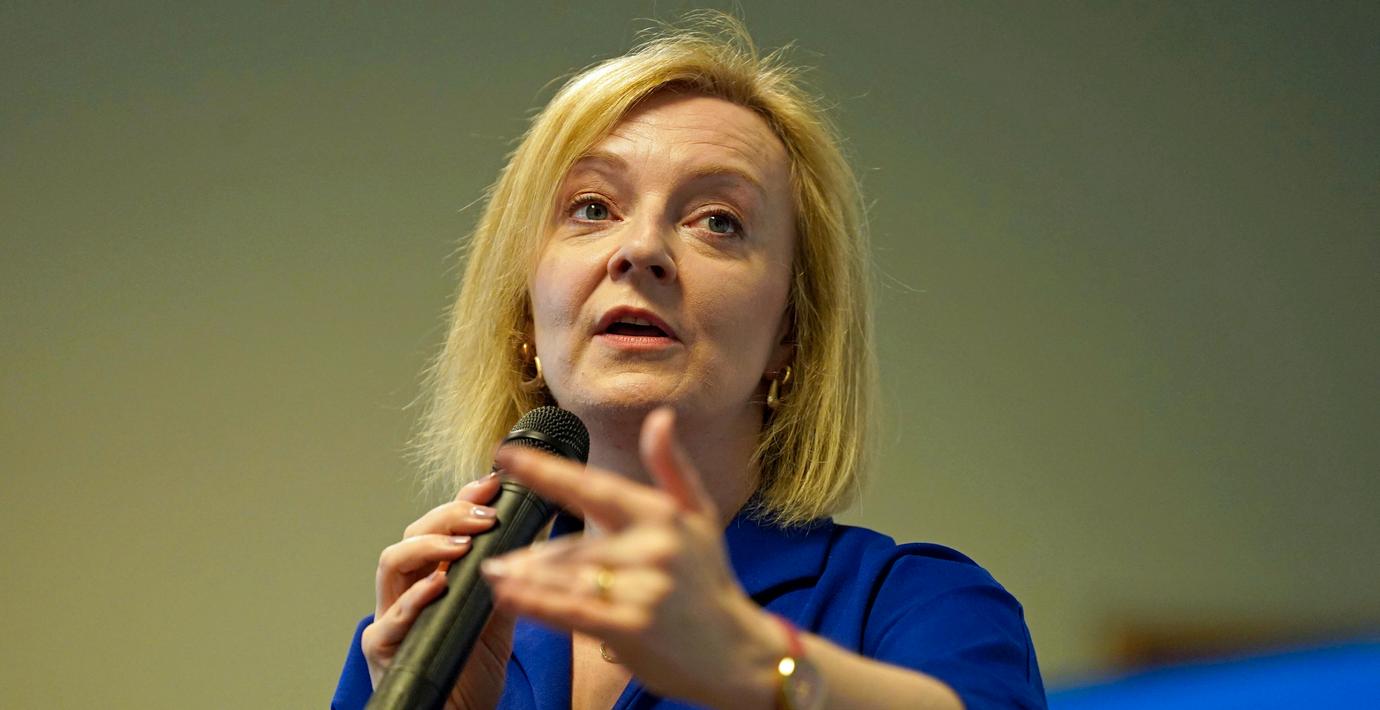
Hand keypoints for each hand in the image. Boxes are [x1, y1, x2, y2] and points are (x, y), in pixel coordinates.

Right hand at [360, 472, 517, 708]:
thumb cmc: (473, 673)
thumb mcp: (499, 617)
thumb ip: (508, 578)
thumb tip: (535, 531)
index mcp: (433, 576)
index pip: (441, 526)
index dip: (462, 499)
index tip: (489, 483)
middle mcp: (407, 591)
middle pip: (413, 534)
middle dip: (448, 516)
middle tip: (482, 515)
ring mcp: (391, 617)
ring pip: (391, 563)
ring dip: (428, 547)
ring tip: (461, 545)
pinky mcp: (382, 648)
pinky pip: (392, 618)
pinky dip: (415, 599)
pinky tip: (438, 585)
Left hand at [481, 408, 783, 708]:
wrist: (735, 653)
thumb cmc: (709, 581)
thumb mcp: (700, 516)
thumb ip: (672, 467)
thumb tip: (661, 417)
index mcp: (661, 516)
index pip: (594, 487)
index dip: (547, 470)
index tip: (507, 454)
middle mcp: (653, 548)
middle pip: (573, 545)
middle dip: (533, 555)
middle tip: (496, 556)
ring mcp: (643, 589)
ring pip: (568, 577)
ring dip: (526, 577)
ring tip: (495, 573)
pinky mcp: (633, 627)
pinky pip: (573, 611)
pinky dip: (536, 603)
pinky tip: (509, 596)